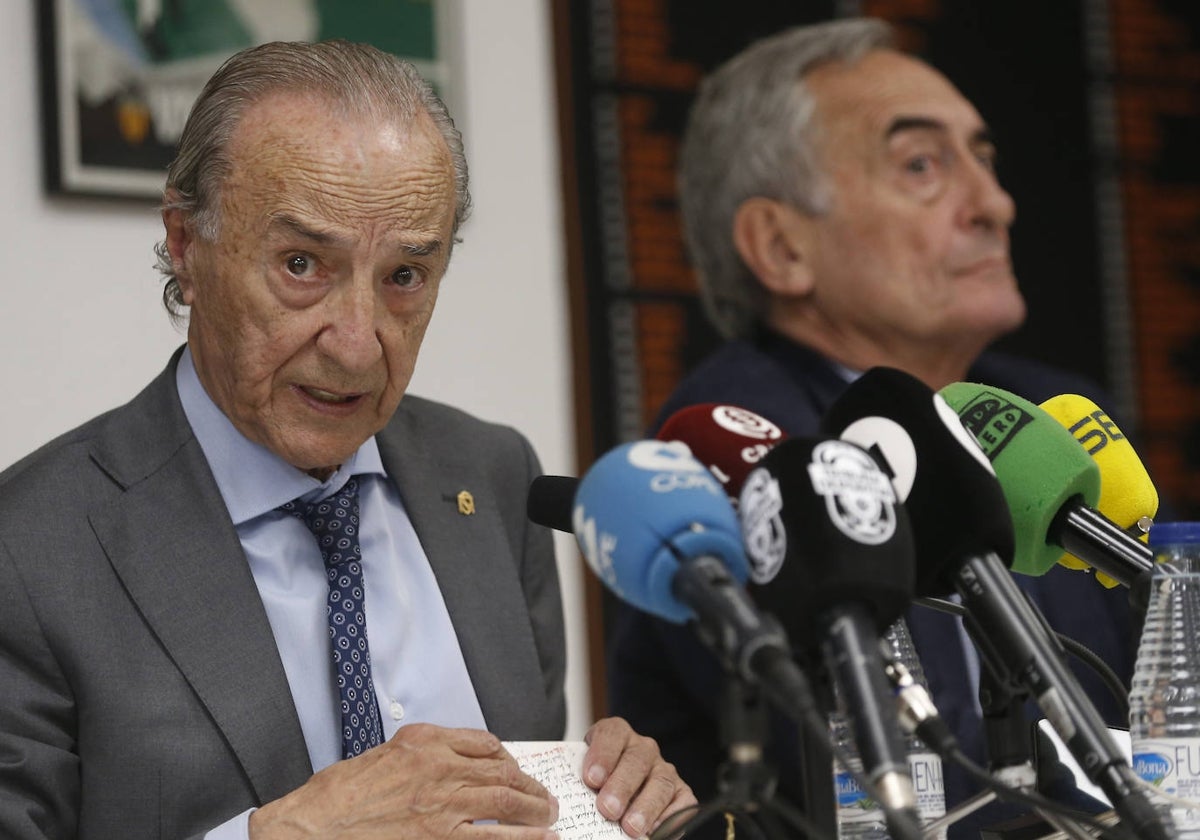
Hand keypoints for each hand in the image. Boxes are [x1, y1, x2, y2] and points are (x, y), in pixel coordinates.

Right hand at [249, 724, 558, 838]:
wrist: (309, 829)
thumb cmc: (335, 798)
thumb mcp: (381, 756)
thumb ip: (420, 755)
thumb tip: (450, 765)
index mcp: (423, 742)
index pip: (485, 744)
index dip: (508, 761)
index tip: (516, 772)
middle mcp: (438, 768)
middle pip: (504, 774)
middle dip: (531, 788)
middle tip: (546, 799)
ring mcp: (441, 807)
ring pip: (508, 804)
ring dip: (536, 812)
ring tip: (550, 819)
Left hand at [581, 717, 696, 837]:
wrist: (616, 786)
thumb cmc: (597, 781)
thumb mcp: (586, 773)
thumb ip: (582, 782)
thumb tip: (573, 801)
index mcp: (617, 735)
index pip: (611, 734)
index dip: (602, 754)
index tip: (591, 778)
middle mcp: (643, 748)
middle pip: (636, 761)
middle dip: (621, 786)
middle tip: (608, 809)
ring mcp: (663, 769)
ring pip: (660, 782)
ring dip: (646, 806)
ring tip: (631, 827)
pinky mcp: (680, 791)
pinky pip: (683, 802)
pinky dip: (672, 818)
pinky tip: (657, 832)